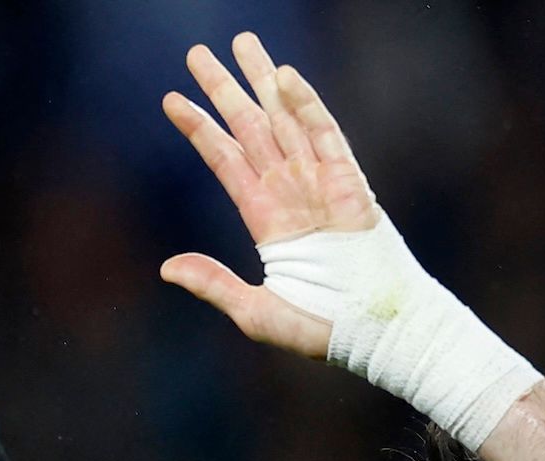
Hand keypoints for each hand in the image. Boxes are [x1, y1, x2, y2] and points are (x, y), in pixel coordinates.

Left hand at [158, 33, 379, 358]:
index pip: (225, 161)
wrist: (376, 333)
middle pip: (250, 127)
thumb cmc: (321, 328)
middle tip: (198, 53)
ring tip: (242, 43)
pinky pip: (325, 133)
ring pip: (285, 119)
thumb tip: (167, 268)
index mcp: (265, 218)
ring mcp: (320, 182)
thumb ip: (215, 285)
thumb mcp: (255, 312)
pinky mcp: (350, 182)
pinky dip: (306, 104)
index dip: (199, 129)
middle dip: (225, 89)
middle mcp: (290, 191)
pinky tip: (283, 76)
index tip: (171, 100)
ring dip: (262, 81)